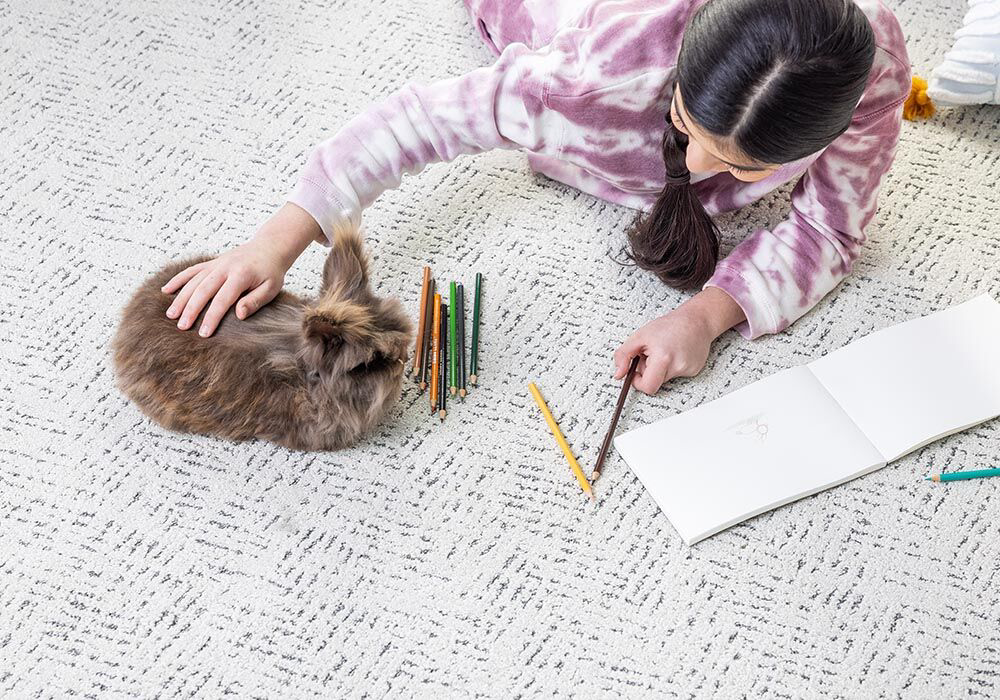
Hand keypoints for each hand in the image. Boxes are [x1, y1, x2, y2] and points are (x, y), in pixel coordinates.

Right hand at [163, 202, 322, 336]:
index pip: (223, 299)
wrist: (270, 247)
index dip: (212, 317)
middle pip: (203, 290)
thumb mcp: (271, 288)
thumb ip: (255, 301)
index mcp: (241, 275)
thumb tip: (239, 315)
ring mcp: (216, 264)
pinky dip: (178, 279)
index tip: (203, 333)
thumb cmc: (271, 272)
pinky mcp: (211, 263)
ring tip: (170, 315)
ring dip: (181, 298)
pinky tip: (166, 290)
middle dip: (191, 309)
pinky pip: (191, 270)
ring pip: (193, 281)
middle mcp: (225, 268)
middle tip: (181, 327)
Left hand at [612, 305, 714, 394]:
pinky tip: (676, 352)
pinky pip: (676, 374)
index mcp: (663, 358)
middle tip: (651, 355)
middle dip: (649, 371)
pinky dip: (672, 365)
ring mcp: (688, 370)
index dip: (637, 382)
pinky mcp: (695, 370)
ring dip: (660, 367)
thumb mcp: (639, 336)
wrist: (697, 320)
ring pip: (665, 378)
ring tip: (665, 350)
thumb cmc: (669, 325)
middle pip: (655, 382)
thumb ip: (624, 356)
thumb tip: (618, 374)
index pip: (647, 387)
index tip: (635, 373)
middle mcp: (678, 366)